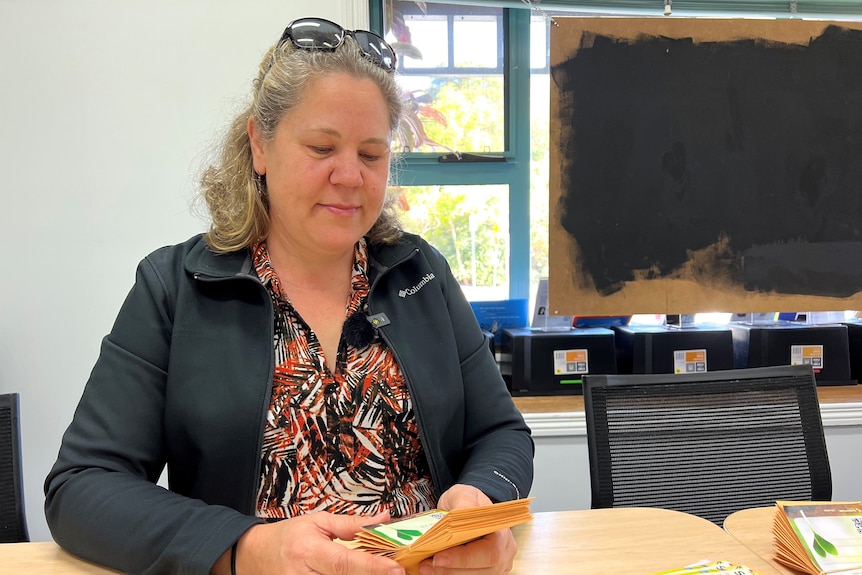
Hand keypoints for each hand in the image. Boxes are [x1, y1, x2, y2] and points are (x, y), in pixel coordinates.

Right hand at [224, 511, 406, 574]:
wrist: (254, 556)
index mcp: (308, 552)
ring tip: (374, 571)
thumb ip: (352, 524)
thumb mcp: (318, 522)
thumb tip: (383, 519)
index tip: (396, 570)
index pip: (346, 562)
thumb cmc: (287, 537)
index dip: (373, 567)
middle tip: (392, 571)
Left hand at [418, 485, 516, 574]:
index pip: (489, 551)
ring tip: (426, 568)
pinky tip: (435, 570)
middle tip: (426, 565)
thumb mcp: (464, 494)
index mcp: (502, 532)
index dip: (464, 558)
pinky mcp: (486, 573)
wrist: (470, 508)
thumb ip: (463, 503)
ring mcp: (498, 567)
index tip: (438, 558)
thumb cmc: (468, 502)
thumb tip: (460, 513)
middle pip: (482, 570)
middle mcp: (504, 553)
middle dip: (451, 570)